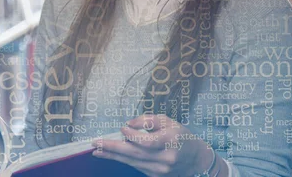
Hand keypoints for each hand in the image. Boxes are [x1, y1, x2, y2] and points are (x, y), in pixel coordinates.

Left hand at [91, 114, 215, 176]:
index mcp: (170, 140)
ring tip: (97, 150)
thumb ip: (148, 120)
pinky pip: (136, 166)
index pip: (147, 142)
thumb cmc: (180, 135)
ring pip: (132, 162)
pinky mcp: (155, 176)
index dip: (132, 136)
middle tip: (96, 144)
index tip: (122, 128)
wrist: (195, 158)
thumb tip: (128, 125)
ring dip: (113, 156)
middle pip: (135, 154)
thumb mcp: (168, 121)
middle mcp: (165, 158)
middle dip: (113, 149)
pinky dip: (123, 160)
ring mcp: (160, 170)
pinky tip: (110, 154)